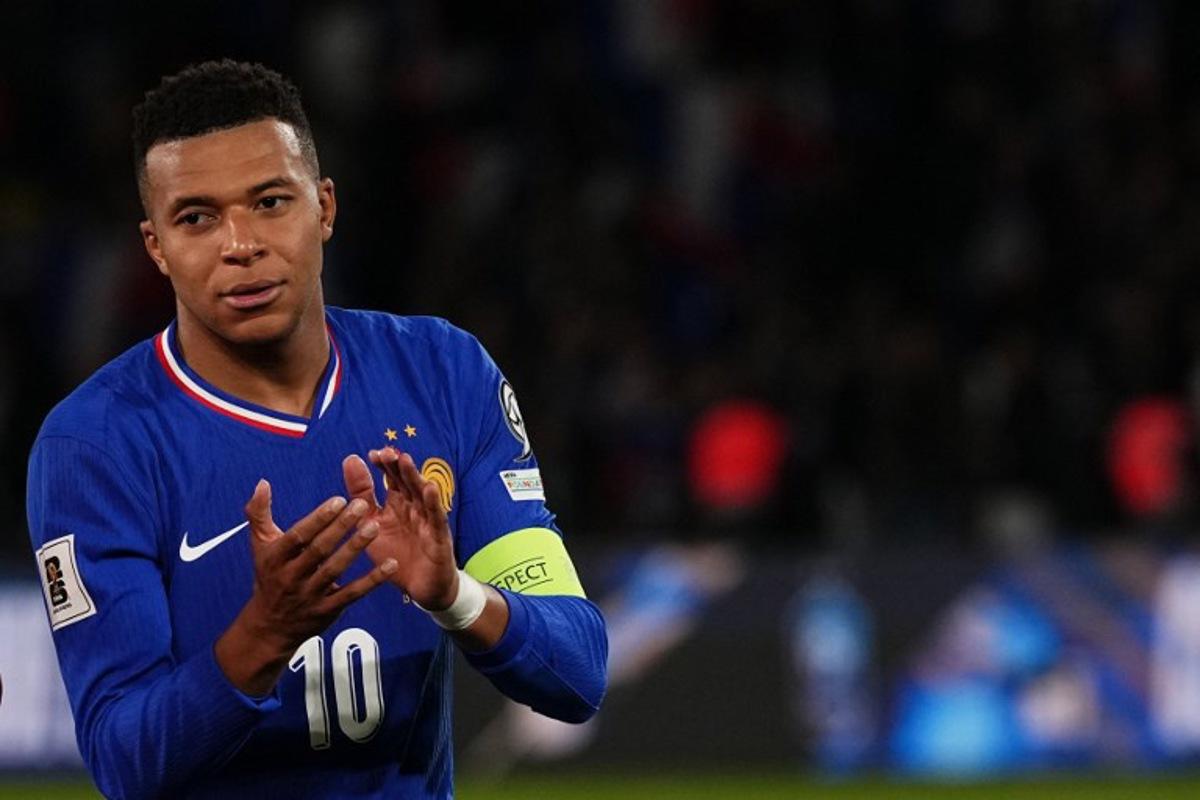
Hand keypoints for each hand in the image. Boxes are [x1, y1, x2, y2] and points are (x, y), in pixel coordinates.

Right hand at [215, 479, 396, 694]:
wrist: (269, 627)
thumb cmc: (269, 577)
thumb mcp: (260, 546)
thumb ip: (259, 513)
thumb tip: (263, 482)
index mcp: (276, 557)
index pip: (299, 535)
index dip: (319, 518)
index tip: (339, 500)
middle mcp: (292, 576)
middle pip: (319, 550)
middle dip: (341, 527)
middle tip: (362, 506)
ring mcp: (310, 595)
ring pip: (335, 569)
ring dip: (355, 548)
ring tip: (374, 527)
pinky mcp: (328, 610)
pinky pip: (352, 594)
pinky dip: (372, 580)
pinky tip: (390, 564)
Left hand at [342, 449, 458, 609]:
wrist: (420, 589)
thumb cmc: (397, 556)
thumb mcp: (372, 524)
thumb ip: (361, 495)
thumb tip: (350, 459)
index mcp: (398, 505)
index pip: (392, 479)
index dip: (384, 466)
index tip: (372, 455)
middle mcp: (414, 508)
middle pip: (407, 482)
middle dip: (398, 467)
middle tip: (387, 453)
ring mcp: (428, 521)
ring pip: (422, 495)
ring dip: (414, 477)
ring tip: (405, 461)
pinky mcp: (439, 537)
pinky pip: (437, 517)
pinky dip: (433, 502)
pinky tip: (429, 489)